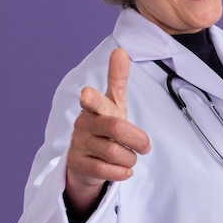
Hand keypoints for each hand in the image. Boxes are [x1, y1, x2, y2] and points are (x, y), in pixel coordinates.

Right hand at [65, 48, 150, 213]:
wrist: (86, 162)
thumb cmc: (105, 128)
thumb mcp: (114, 105)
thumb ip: (117, 80)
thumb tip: (120, 50)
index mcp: (95, 106)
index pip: (97, 99)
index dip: (94, 96)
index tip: (87, 92)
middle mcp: (84, 122)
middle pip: (115, 128)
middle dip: (136, 139)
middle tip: (146, 147)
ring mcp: (78, 143)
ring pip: (112, 151)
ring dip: (130, 158)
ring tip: (131, 158)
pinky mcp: (76, 164)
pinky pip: (105, 170)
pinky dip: (121, 172)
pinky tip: (123, 170)